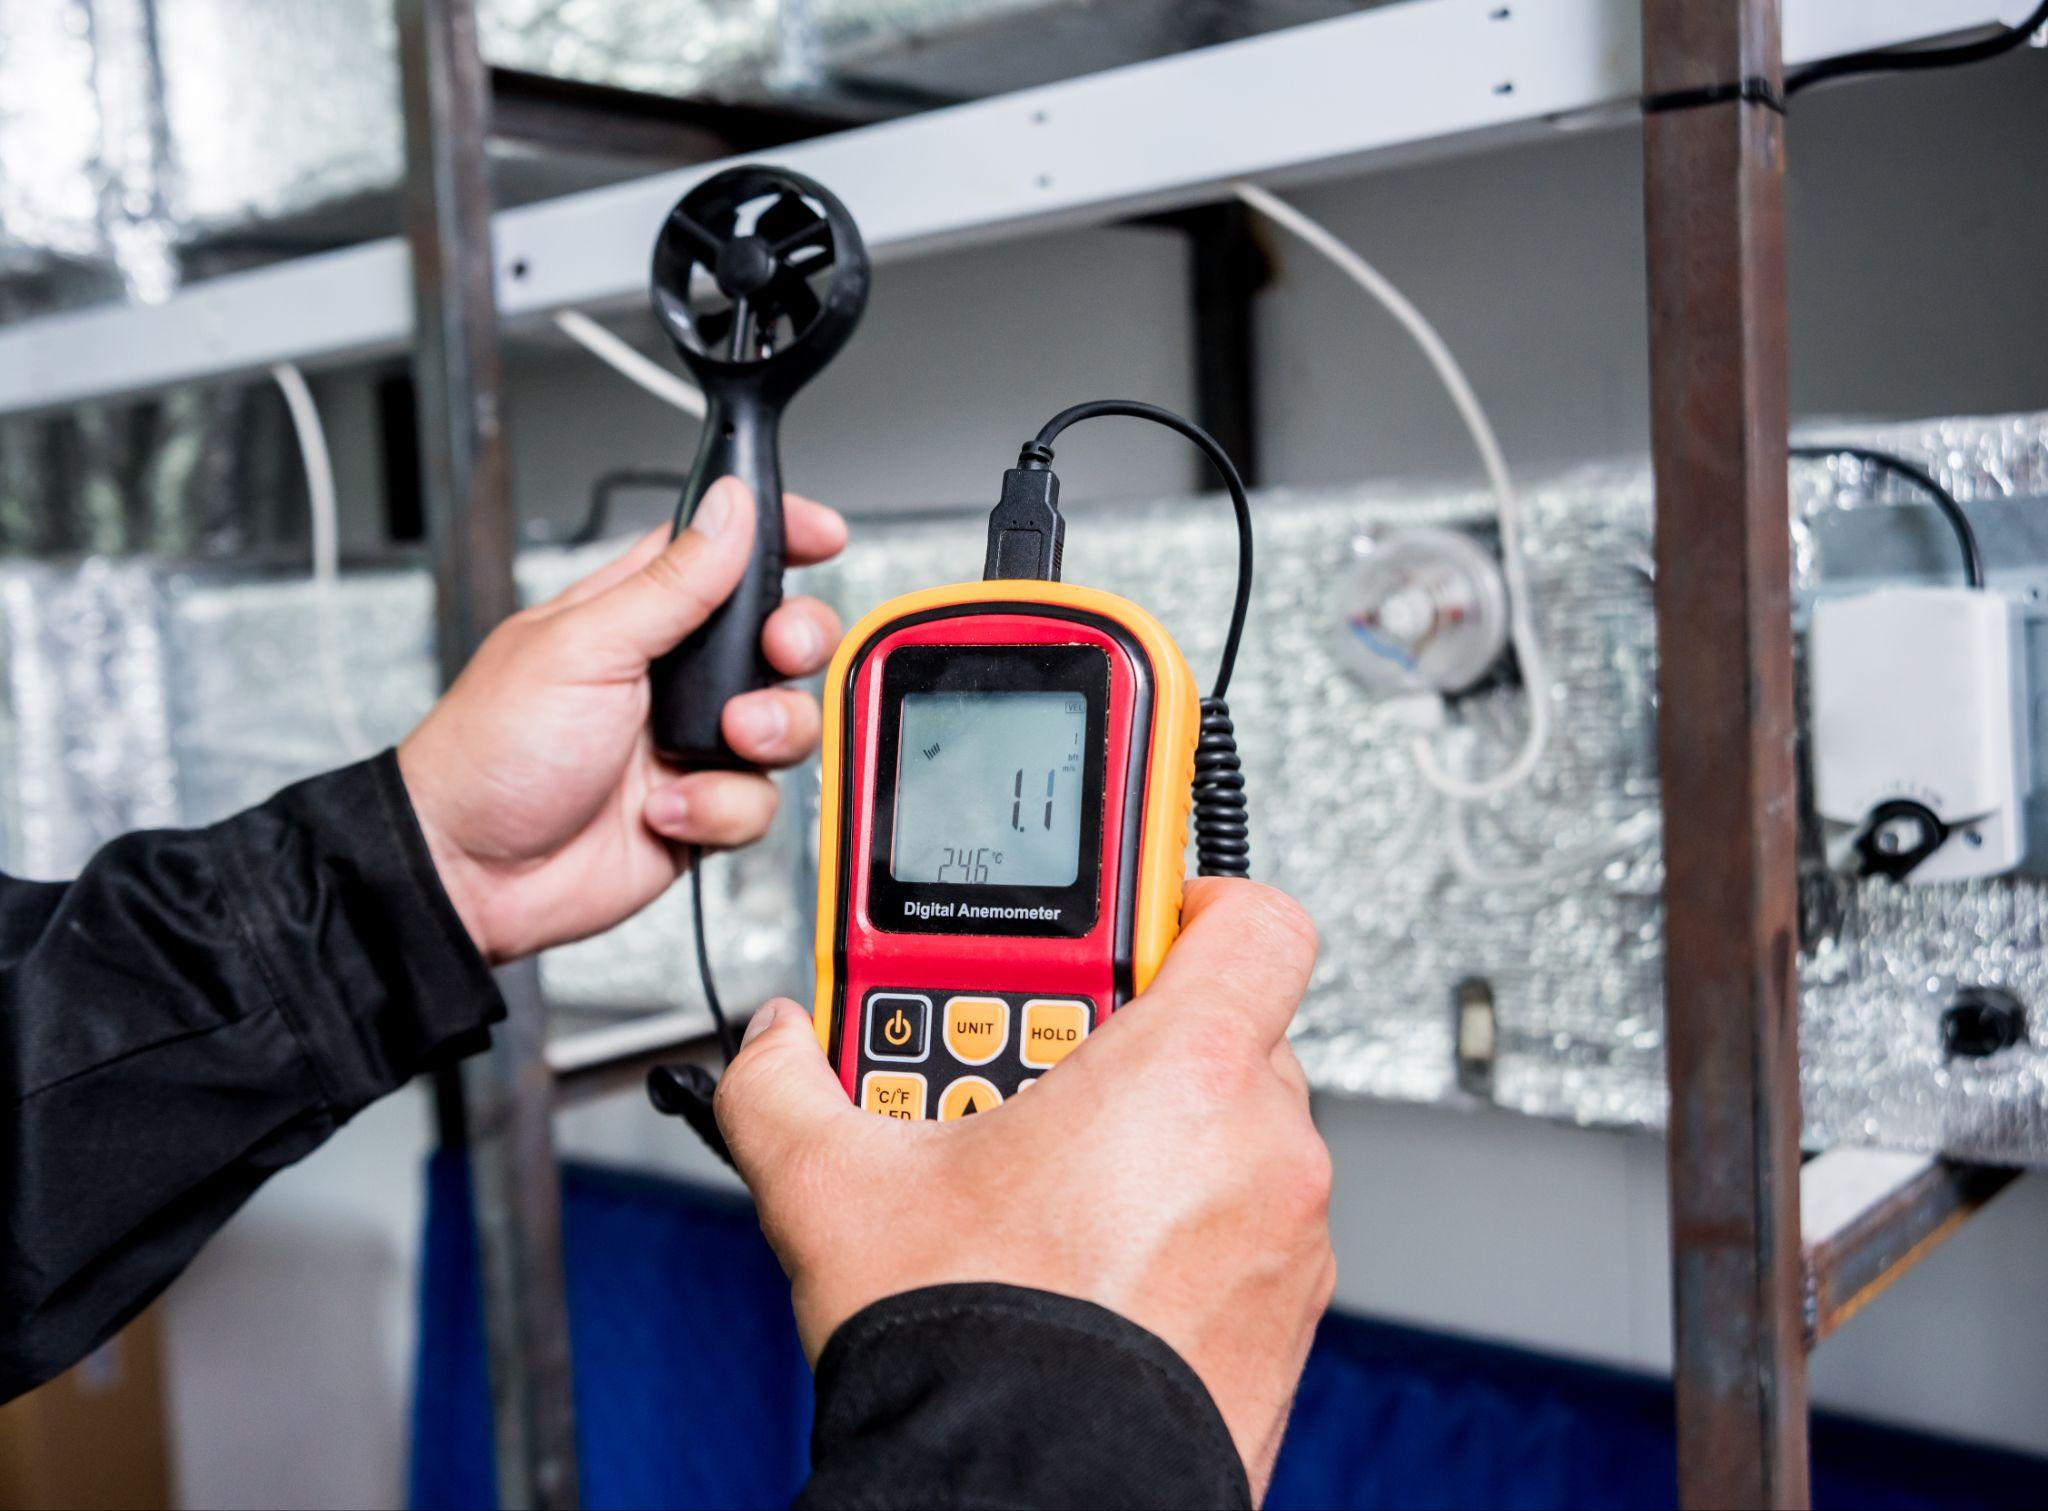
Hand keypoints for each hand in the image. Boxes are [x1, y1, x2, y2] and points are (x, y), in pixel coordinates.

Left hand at [398, 477, 843, 962]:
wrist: (471, 873)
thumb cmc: (491, 750)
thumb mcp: (584, 646)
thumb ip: (671, 582)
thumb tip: (729, 510)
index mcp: (635, 612)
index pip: (722, 552)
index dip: (778, 535)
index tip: (821, 535)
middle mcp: (670, 674)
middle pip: (778, 636)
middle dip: (796, 642)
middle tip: (777, 651)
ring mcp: (689, 742)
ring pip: (786, 721)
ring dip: (764, 733)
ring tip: (714, 744)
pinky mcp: (702, 809)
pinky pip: (759, 801)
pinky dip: (719, 808)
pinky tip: (664, 810)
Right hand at [714, 878, 1333, 1501]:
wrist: (1029, 1508)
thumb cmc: (977, 1353)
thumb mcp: (834, 1191)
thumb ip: (783, 1087)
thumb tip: (773, 1047)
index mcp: (1184, 1074)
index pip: (1254, 919)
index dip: (1197, 899)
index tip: (1138, 923)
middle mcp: (1264, 1145)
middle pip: (1220, 1029)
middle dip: (1129, 1041)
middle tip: (1033, 1076)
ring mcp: (1289, 1239)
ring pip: (1233, 1133)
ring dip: (1157, 1136)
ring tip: (1045, 1183)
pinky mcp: (1288, 1319)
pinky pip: (1246, 1225)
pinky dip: (1185, 1222)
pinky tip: (1089, 1260)